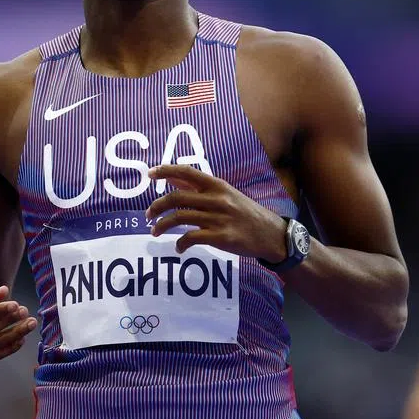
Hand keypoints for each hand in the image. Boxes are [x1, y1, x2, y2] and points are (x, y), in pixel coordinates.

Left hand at [146, 164, 287, 260]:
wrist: (271, 234)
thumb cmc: (245, 213)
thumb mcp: (226, 194)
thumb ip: (199, 188)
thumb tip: (172, 179)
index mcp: (218, 185)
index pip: (187, 172)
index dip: (165, 171)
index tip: (150, 174)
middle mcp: (217, 199)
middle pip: (177, 198)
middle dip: (157, 206)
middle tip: (148, 214)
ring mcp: (218, 218)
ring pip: (180, 218)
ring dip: (162, 225)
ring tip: (155, 231)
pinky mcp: (221, 238)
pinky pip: (191, 238)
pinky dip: (180, 244)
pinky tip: (178, 248)